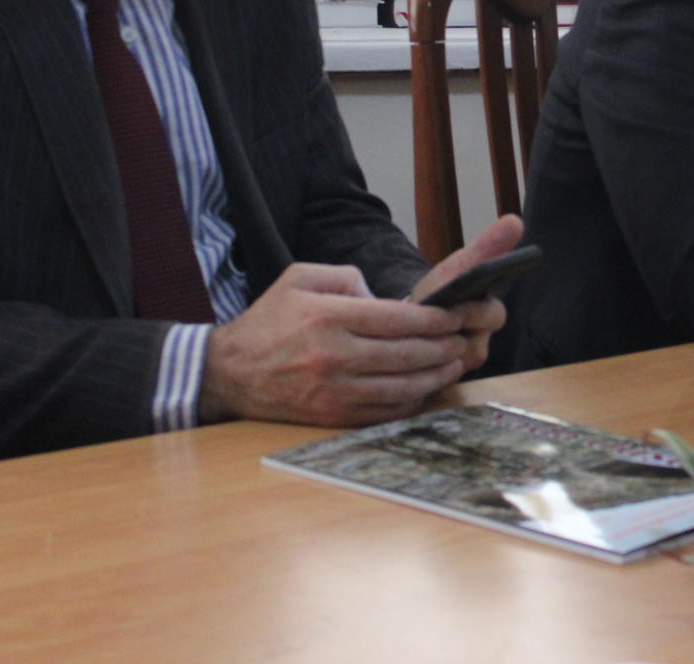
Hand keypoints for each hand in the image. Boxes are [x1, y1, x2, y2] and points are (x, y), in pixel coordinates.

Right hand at [199, 215, 523, 425]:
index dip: (435, 319)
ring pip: (402, 386)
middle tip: (463, 339)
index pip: (398, 318)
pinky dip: (412, 400)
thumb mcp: (300, 277)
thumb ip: (346, 277)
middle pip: (407, 354)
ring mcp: (335, 391)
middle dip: (444, 346)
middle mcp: (334, 356)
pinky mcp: (333, 416)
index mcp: (329, 317)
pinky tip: (426, 387)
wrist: (229, 374)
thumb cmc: (269, 321)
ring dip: (436, 375)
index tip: (454, 316)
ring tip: (453, 362)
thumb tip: (382, 296)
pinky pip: (385, 411)